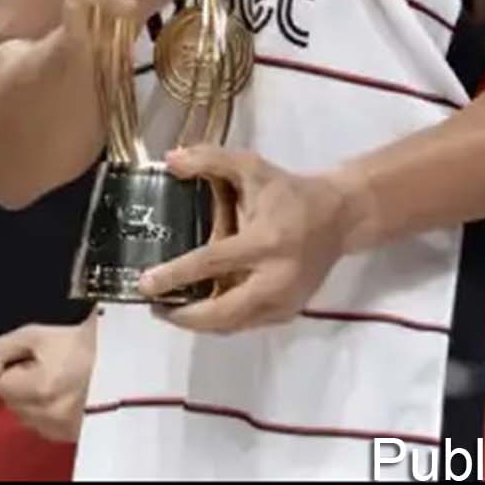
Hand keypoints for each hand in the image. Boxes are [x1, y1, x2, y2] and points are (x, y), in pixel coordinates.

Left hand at [0, 320, 94, 442]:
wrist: (121, 358)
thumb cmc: (79, 343)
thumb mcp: (35, 334)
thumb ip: (0, 350)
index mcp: (40, 388)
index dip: (11, 367)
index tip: (32, 358)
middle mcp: (49, 415)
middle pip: (11, 403)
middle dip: (20, 385)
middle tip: (46, 367)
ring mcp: (62, 429)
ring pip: (25, 417)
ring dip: (32, 401)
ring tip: (56, 381)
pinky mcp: (72, 436)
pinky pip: (44, 428)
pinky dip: (47, 413)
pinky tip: (64, 397)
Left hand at [136, 146, 359, 331]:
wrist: (339, 217)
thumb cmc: (288, 192)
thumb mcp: (251, 167)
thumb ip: (209, 160)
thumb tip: (170, 161)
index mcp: (264, 241)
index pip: (212, 263)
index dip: (175, 275)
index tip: (144, 283)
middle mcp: (275, 278)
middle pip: (221, 312)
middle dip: (184, 316)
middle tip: (153, 306)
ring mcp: (284, 300)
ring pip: (233, 325)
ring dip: (199, 323)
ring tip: (171, 309)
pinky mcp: (289, 312)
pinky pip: (247, 324)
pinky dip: (221, 321)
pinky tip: (201, 309)